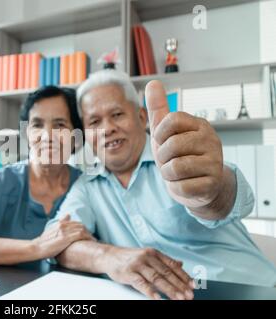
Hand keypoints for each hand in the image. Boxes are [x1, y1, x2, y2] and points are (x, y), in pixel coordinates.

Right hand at [33, 214, 95, 258]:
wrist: (36, 248)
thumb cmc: (44, 242)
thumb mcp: (52, 230)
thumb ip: (61, 223)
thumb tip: (68, 214)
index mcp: (60, 223)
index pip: (76, 223)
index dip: (83, 228)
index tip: (88, 234)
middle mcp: (63, 225)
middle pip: (80, 225)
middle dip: (88, 231)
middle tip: (92, 238)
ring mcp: (64, 231)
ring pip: (82, 229)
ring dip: (89, 234)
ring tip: (94, 240)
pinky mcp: (65, 238)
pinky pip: (80, 235)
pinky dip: (87, 237)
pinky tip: (91, 241)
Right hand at [105, 246, 193, 299]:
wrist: (109, 256)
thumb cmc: (130, 258)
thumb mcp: (147, 256)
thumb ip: (163, 261)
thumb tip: (181, 264)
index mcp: (154, 253)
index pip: (172, 266)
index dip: (184, 276)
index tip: (193, 286)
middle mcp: (147, 257)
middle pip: (166, 273)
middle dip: (179, 285)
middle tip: (189, 295)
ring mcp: (137, 264)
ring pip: (156, 278)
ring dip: (169, 289)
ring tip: (179, 298)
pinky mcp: (128, 273)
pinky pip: (141, 283)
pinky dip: (150, 291)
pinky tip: (157, 298)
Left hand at [145, 80, 224, 209]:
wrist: (199, 185)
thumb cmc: (180, 155)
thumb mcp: (166, 132)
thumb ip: (159, 109)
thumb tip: (152, 82)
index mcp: (200, 125)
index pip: (172, 119)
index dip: (160, 133)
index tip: (163, 140)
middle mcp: (212, 141)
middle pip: (172, 145)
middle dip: (163, 157)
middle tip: (170, 160)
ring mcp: (215, 163)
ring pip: (175, 167)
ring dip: (168, 173)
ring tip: (176, 172)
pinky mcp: (212, 184)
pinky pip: (181, 187)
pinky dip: (176, 188)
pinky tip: (184, 184)